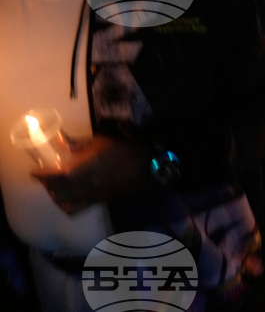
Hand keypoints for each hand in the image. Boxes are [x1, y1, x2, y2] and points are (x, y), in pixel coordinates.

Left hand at [32, 136, 150, 214]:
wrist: (145, 167)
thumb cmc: (123, 151)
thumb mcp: (100, 142)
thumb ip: (78, 143)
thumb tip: (61, 140)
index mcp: (81, 170)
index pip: (53, 177)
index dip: (40, 175)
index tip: (33, 172)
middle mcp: (83, 186)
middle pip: (56, 192)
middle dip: (47, 186)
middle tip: (45, 178)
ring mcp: (91, 196)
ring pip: (64, 204)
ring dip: (56, 197)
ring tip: (56, 189)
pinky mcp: (99, 201)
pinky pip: (77, 209)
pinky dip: (69, 206)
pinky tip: (70, 198)